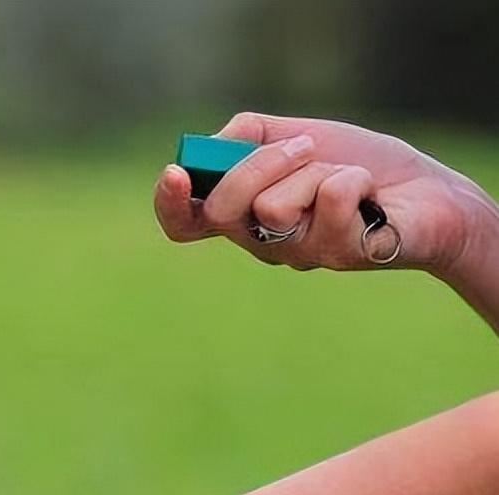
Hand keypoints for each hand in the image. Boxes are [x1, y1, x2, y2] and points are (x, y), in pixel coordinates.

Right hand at [154, 112, 497, 273]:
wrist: (427, 189)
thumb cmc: (357, 163)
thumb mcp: (295, 135)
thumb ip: (247, 135)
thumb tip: (214, 147)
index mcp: (243, 214)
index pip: (184, 223)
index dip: (169, 204)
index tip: (176, 173)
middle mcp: (262, 242)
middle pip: (220, 212)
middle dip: (258, 165)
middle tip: (303, 147)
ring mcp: (298, 255)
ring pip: (272, 206)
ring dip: (314, 169)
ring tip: (343, 174)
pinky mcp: (338, 256)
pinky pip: (327, 201)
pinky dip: (352, 178)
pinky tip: (370, 192)